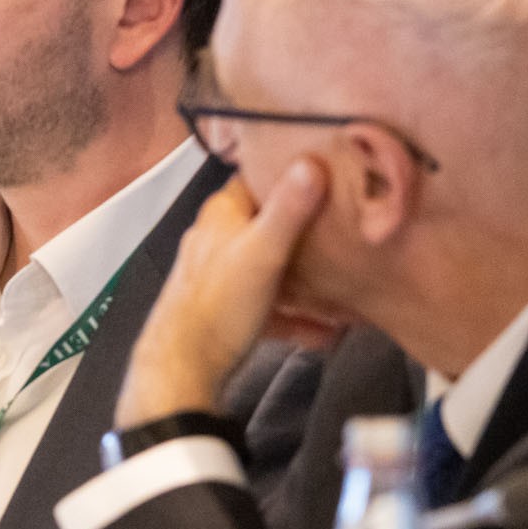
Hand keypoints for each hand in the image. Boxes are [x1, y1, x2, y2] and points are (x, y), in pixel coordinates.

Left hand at [115, 160, 332, 426]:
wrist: (183, 368)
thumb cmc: (221, 305)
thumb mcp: (264, 253)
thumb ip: (289, 209)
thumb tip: (312, 160)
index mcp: (221, 214)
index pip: (256, 177)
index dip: (288, 172)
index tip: (327, 173)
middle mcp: (215, 238)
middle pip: (266, 223)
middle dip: (304, 230)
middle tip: (344, 232)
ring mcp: (218, 275)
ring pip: (270, 267)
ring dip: (305, 280)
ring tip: (343, 292)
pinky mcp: (223, 310)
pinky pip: (266, 306)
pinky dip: (293, 316)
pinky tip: (324, 335)